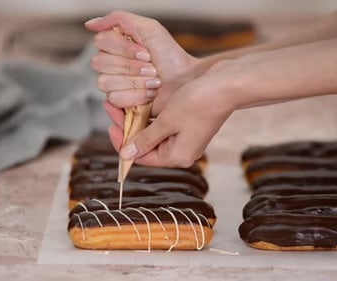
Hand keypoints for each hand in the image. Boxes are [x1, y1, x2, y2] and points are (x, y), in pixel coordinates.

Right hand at [85, 11, 199, 115]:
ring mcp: (114, 85)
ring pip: (105, 82)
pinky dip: (136, 95)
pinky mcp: (121, 104)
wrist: (185, 81)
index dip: (124, 49)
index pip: (101, 42)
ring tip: (153, 81)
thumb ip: (118, 19)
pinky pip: (114, 98)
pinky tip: (149, 94)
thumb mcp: (149, 28)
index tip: (146, 52)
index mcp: (115, 45)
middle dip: (131, 66)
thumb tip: (90, 24)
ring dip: (135, 81)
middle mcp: (111, 64)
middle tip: (152, 67)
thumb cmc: (171, 56)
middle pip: (100, 63)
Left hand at [104, 73, 234, 166]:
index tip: (111, 126)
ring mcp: (185, 137)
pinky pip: (163, 124)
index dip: (123, 143)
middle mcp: (181, 150)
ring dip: (137, 119)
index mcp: (177, 156)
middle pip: (146, 144)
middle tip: (111, 107)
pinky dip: (150, 115)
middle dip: (128, 127)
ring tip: (120, 103)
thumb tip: (125, 155)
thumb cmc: (198, 103)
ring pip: (153, 132)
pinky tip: (138, 102)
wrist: (226, 85)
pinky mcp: (188, 124)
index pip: (142, 157)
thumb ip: (145, 139)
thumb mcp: (166, 122)